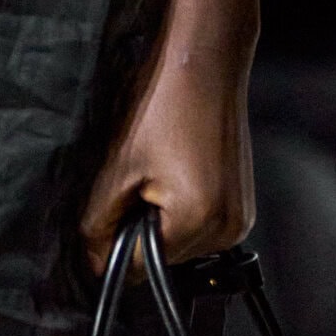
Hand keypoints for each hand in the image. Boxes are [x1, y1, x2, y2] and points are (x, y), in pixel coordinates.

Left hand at [81, 52, 253, 273]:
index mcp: (198, 221)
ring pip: (180, 244)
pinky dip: (181, 209)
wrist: (205, 65)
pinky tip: (176, 170)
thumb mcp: (118, 168)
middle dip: (140, 228)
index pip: (141, 270)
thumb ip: (100, 223)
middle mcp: (228, 229)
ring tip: (159, 169)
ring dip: (161, 219)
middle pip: (163, 259)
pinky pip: (200, 226)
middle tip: (136, 179)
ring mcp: (240, 219)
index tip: (107, 213)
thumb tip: (93, 264)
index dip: (114, 245)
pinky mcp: (242, 206)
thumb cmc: (164, 105)